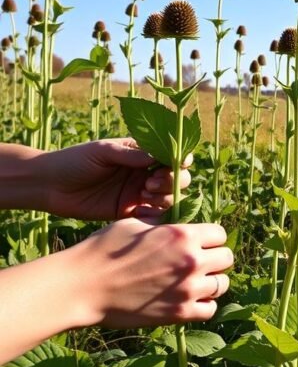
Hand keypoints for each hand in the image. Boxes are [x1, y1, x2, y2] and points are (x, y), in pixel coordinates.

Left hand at [40, 138, 191, 219]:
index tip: (178, 163)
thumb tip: (157, 156)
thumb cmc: (74, 161)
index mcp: (140, 154)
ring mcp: (138, 194)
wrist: (49, 185)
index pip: (170, 155)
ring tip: (143, 195)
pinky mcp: (129, 212)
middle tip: (151, 183)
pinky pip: (153, 215)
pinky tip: (139, 210)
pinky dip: (154, 214)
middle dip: (172, 181)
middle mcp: (143, 173)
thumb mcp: (102, 151)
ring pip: (169, 197)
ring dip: (164, 197)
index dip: (180, 159)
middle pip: (176, 178)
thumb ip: (130, 154)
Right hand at [59, 219, 232, 327]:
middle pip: (226, 258)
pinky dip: (204, 306)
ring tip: (195, 282)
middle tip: (198, 263)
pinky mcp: (179, 313)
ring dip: (211, 282)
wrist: (82, 286)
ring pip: (222, 285)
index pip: (220, 234)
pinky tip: (189, 300)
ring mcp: (188, 289)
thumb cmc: (103, 251)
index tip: (199, 243)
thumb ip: (164, 225)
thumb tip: (178, 224)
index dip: (210, 238)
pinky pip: (210, 310)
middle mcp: (192, 261)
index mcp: (183, 235)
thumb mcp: (135, 224)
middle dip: (214, 259)